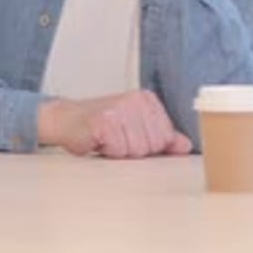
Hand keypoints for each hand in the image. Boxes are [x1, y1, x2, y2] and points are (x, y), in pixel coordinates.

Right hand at [38, 89, 191, 158]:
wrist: (67, 120)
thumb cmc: (101, 127)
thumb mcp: (135, 129)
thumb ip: (162, 137)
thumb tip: (185, 145)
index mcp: (147, 99)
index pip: (166, 137)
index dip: (148, 146)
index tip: (130, 137)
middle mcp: (135, 99)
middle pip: (154, 145)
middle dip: (135, 150)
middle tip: (117, 139)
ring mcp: (120, 108)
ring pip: (138, 150)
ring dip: (120, 152)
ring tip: (108, 140)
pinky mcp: (105, 120)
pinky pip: (119, 151)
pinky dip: (108, 152)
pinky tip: (99, 141)